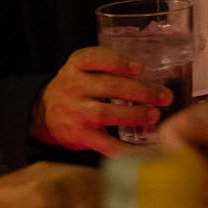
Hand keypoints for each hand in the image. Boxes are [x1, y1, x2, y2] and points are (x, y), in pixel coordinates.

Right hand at [28, 46, 172, 156]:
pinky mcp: (78, 135)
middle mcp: (74, 87)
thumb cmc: (75, 87)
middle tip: (164, 96)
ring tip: (154, 115)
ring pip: (106, 113)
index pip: (94, 58)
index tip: (140, 67)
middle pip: (109, 86)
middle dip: (140, 91)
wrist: (44, 113)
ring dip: (134, 114)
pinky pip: (102, 143)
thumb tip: (151, 74)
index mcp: (76, 65)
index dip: (118, 62)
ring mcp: (75, 112)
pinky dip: (121, 147)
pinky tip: (139, 149)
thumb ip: (107, 67)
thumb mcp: (82, 68)